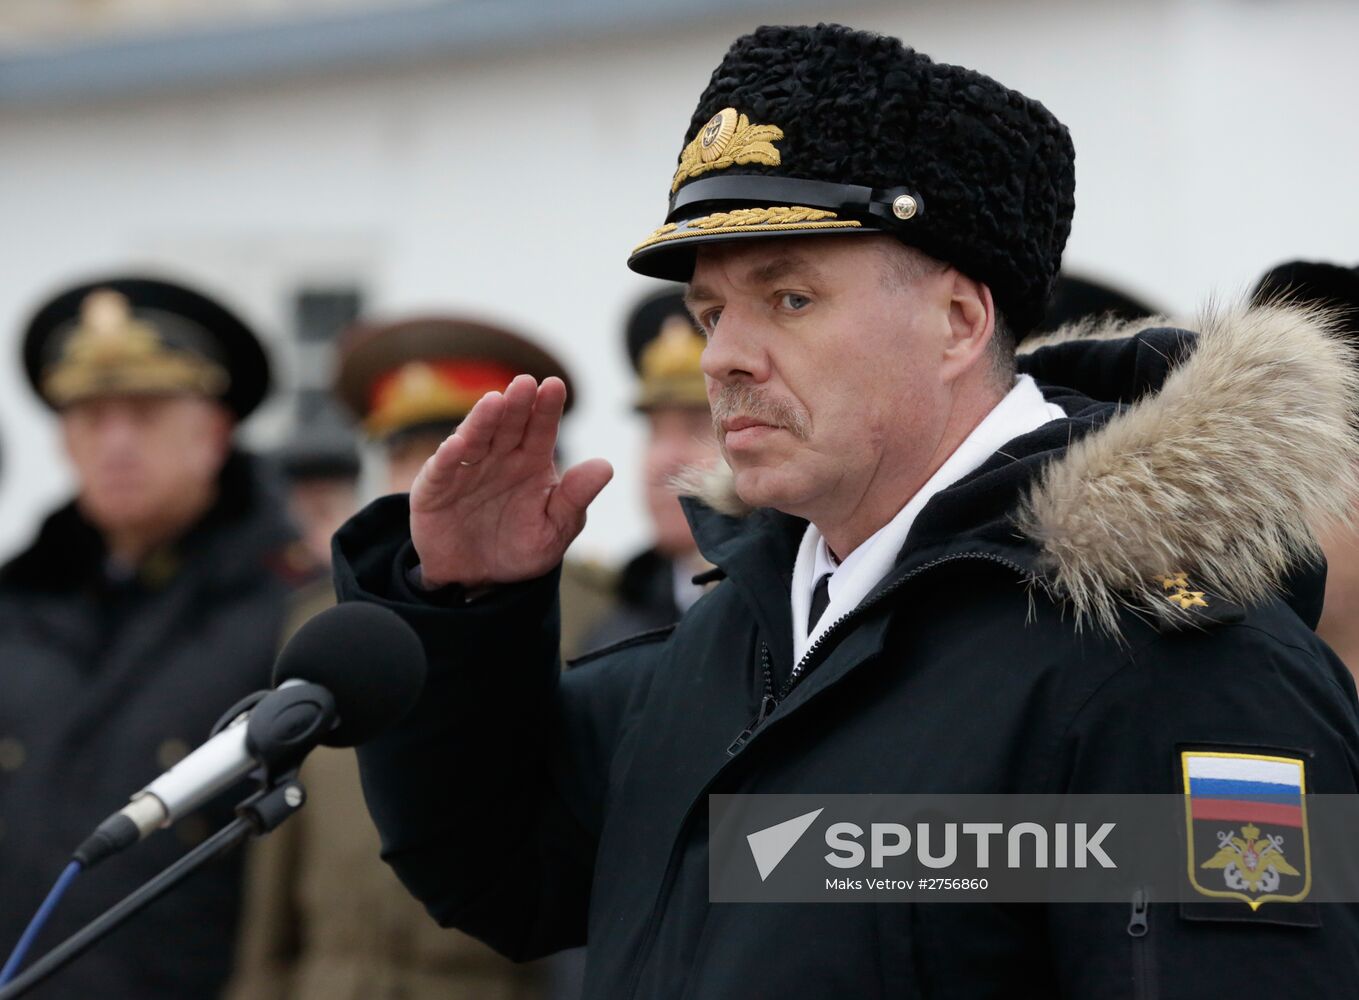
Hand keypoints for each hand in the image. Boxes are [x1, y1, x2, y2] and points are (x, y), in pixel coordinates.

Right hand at [408, 375, 612, 588]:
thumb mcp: (555, 530)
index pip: (542, 429)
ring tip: (494, 402)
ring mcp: (465, 470)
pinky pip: (441, 470)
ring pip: (475, 439)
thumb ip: (576, 499)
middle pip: (509, 426)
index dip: (547, 408)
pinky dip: (448, 457)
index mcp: (531, 461)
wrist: (478, 580)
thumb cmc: (520, 547)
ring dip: (482, 420)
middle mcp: (498, 457)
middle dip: (517, 404)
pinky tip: (457, 445)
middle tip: (525, 384)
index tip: (555, 386)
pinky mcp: (435, 489)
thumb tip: (606, 466)